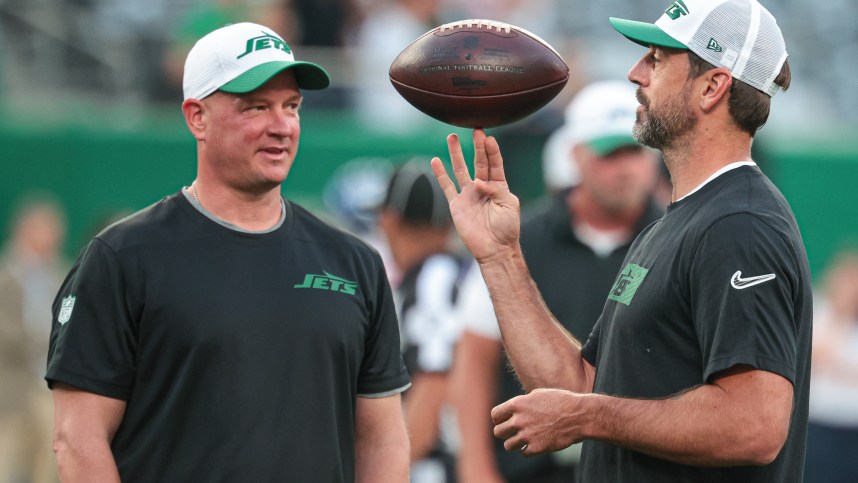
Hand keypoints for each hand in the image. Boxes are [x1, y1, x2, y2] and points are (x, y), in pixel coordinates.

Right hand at [431, 129, 520, 263]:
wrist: (494, 249)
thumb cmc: (507, 228)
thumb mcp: (509, 205)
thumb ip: (495, 189)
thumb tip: (478, 182)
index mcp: (499, 186)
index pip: (494, 163)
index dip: (492, 150)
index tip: (489, 138)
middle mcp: (483, 187)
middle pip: (478, 162)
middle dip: (476, 146)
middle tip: (475, 130)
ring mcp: (468, 195)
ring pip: (461, 169)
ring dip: (456, 153)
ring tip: (451, 137)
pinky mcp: (457, 205)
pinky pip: (447, 187)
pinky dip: (440, 174)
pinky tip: (435, 161)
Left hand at [490, 388, 587, 455]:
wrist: (578, 415)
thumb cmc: (560, 401)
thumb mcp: (538, 394)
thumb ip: (522, 403)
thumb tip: (512, 410)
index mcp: (517, 404)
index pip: (495, 415)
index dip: (499, 419)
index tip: (504, 422)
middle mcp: (519, 420)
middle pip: (498, 432)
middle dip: (505, 432)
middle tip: (513, 432)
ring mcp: (527, 435)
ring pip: (508, 445)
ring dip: (515, 443)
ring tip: (524, 440)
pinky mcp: (536, 448)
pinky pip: (523, 453)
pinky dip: (527, 450)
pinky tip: (535, 444)